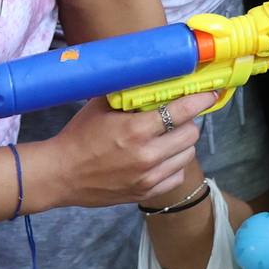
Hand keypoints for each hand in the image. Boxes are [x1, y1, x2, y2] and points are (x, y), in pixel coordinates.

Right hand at [37, 93, 208, 208]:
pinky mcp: (144, 193)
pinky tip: (162, 157)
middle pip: (191, 134)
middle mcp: (146, 155)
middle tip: (179, 116)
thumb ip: (130, 92)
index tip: (209, 93)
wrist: (60, 174)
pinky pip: (176, 176)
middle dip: (189, 122)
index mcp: (136, 130)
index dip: (200, 100)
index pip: (182, 111)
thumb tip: (155, 74)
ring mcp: (147, 178)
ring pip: (187, 155)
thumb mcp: (102, 105)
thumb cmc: (79, 136)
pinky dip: (174, 165)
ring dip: (183, 143)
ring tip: (169, 137)